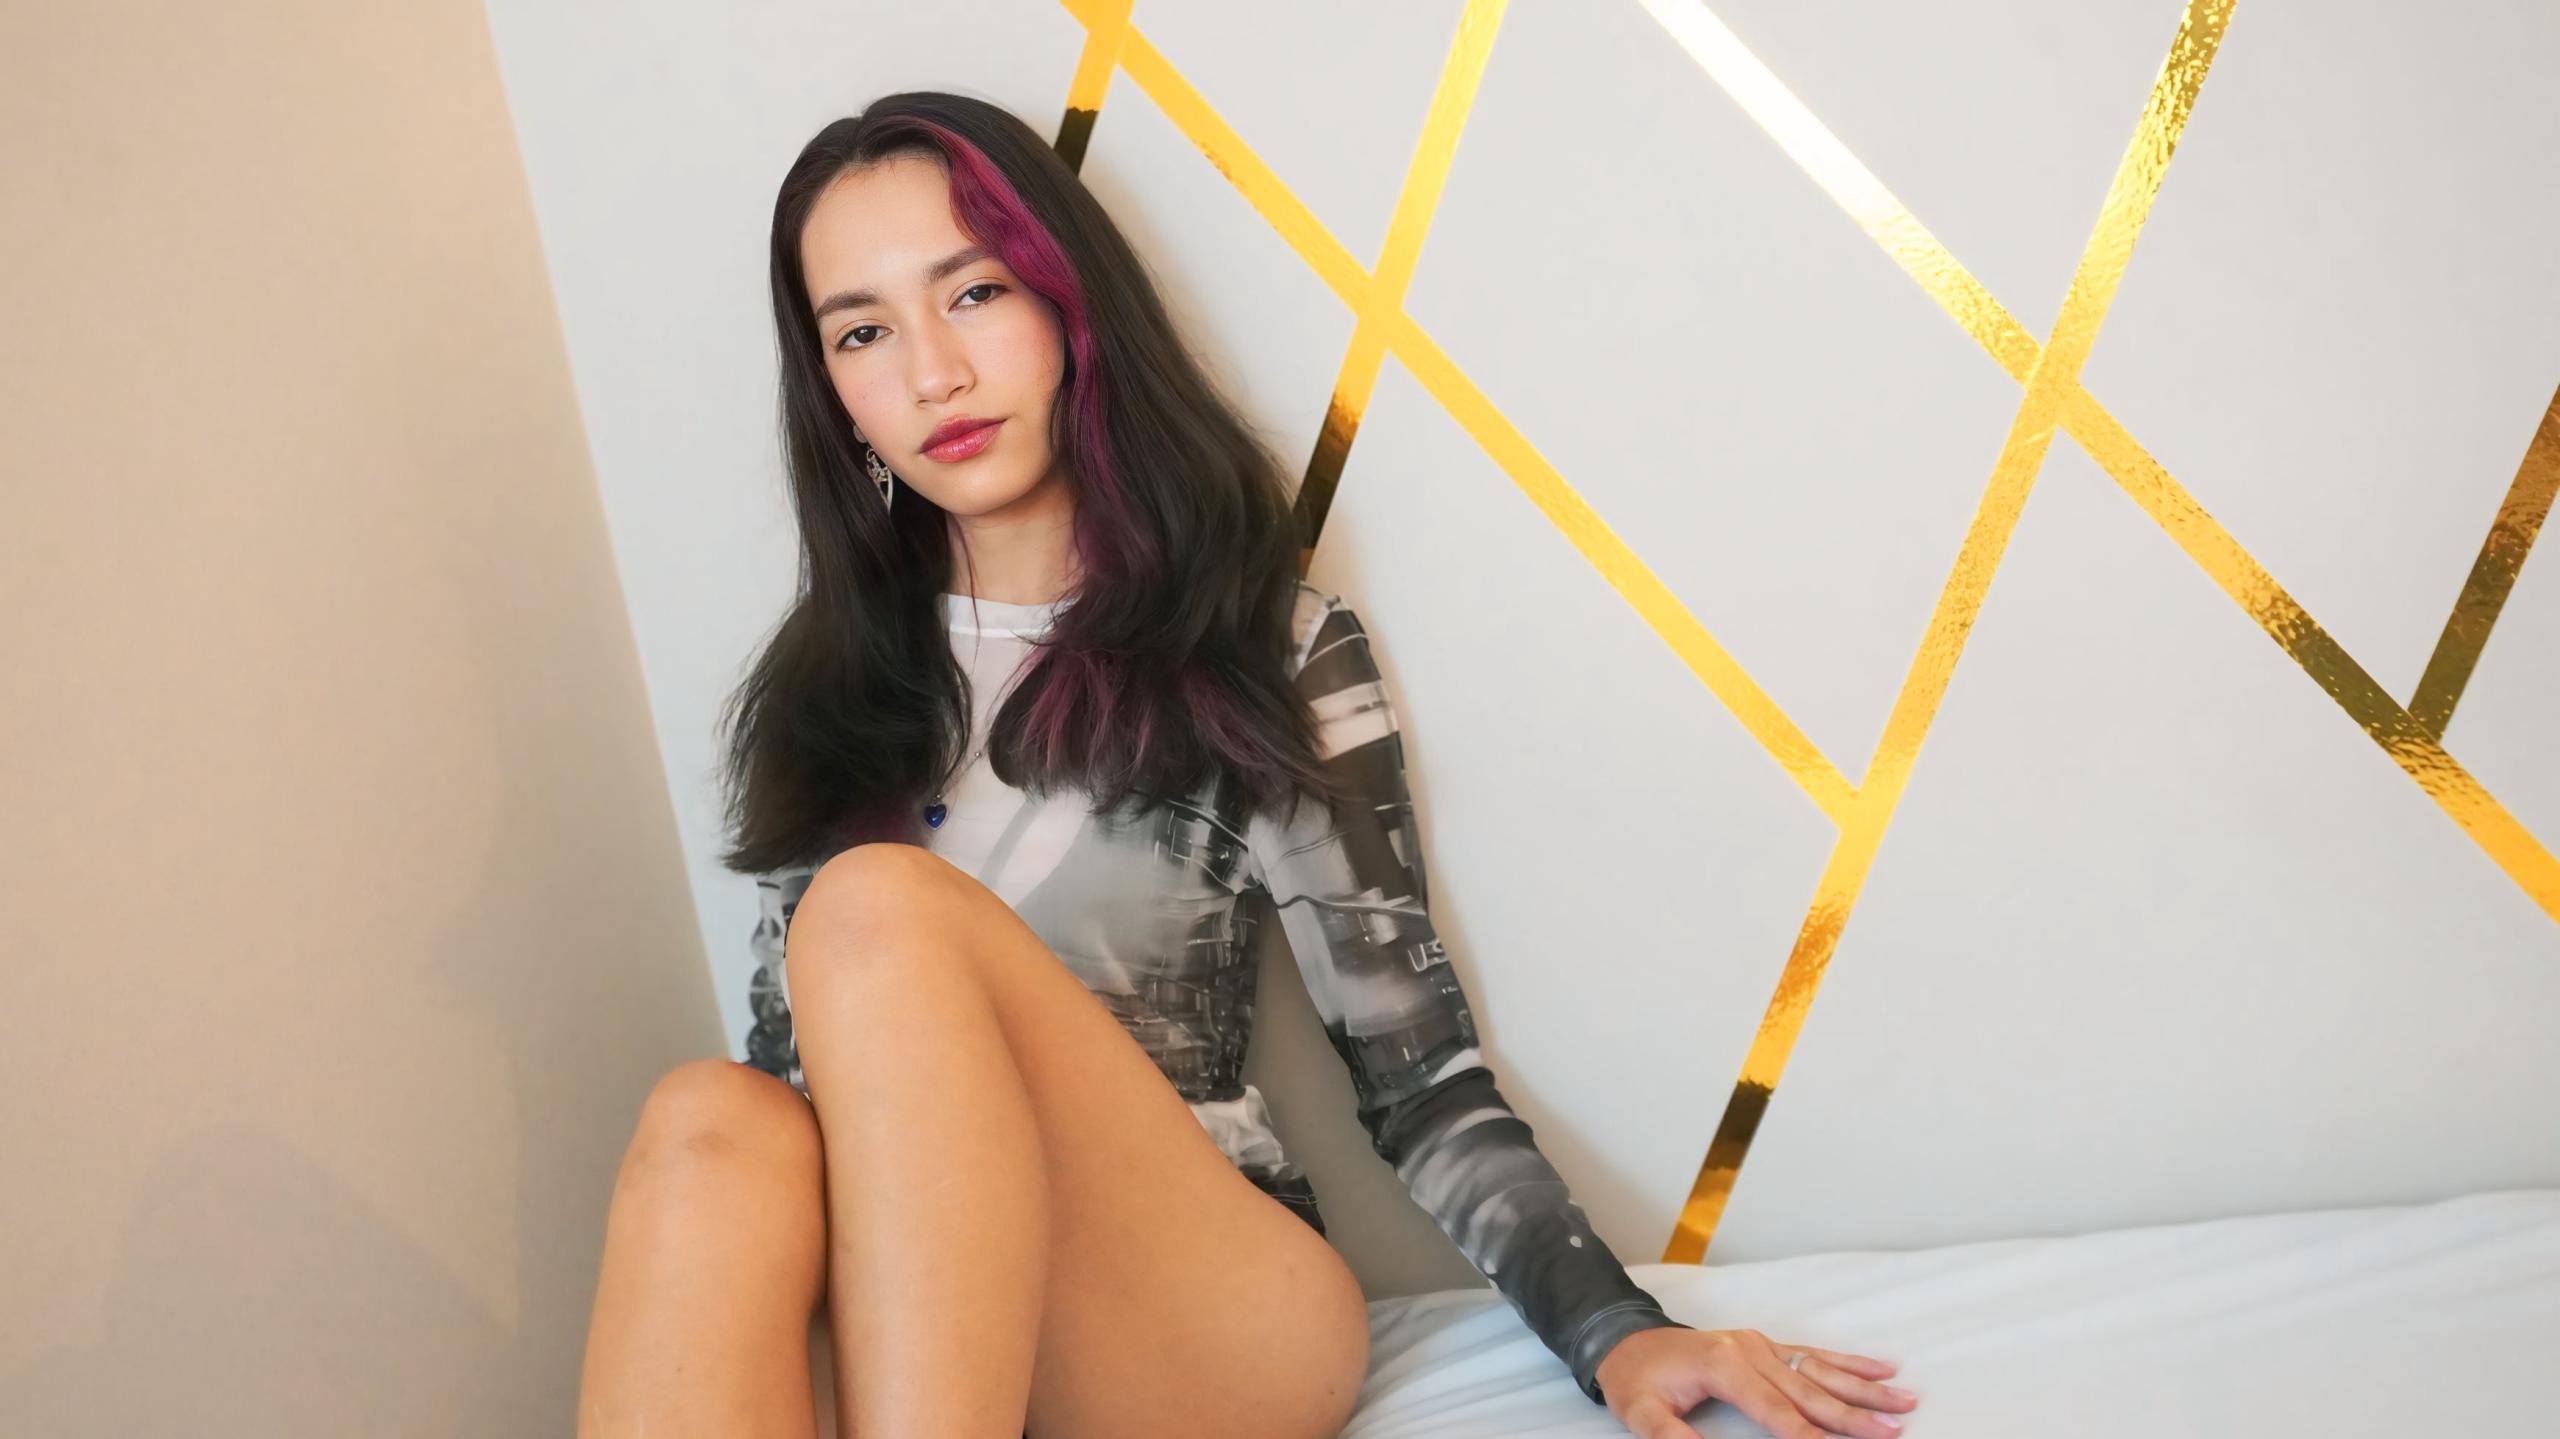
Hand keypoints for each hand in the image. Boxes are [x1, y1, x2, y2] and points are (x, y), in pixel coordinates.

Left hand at [1593, 1326, 1918, 1437]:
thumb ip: (1673, 1438)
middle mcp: (1750, 1351)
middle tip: (1895, 1430)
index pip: (1779, 1413)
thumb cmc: (1634, 1380)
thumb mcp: (1642, 1414)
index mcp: (1725, 1367)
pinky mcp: (1764, 1344)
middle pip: (1811, 1392)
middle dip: (1855, 1415)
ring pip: (1822, 1370)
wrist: (1623, 1339)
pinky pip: (1814, 1354)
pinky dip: (1849, 1362)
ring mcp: (1760, 1344)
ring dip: (1865, 1388)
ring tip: (1904, 1400)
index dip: (1812, 1438)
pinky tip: (1882, 1366)